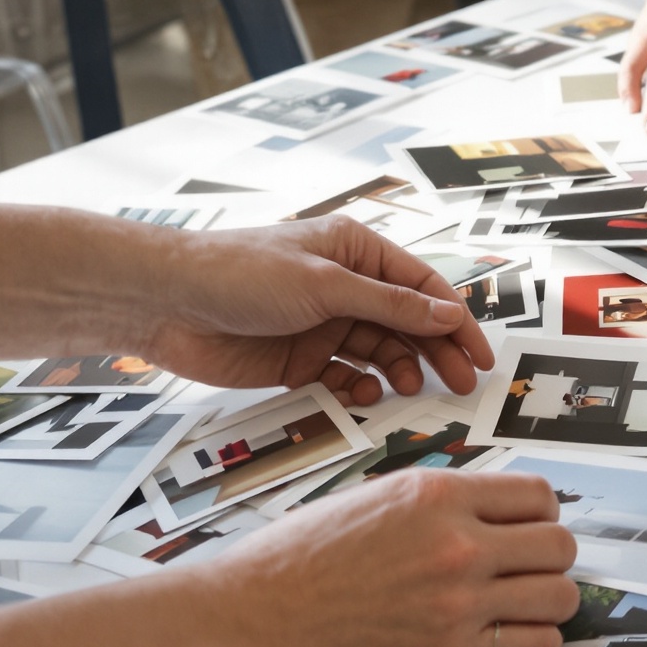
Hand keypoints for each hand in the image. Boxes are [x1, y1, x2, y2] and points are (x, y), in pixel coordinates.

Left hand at [140, 219, 496, 406]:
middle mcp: (345, 287)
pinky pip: (346, 378)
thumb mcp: (324, 284)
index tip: (480, 356)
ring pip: (381, 353)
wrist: (165, 303)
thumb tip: (447, 315)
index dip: (456, 321)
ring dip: (399, 372)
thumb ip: (388, 305)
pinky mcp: (300, 360)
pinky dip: (360, 390)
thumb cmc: (238, 273)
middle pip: (408, 324)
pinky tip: (361, 395)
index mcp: (355, 252)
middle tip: (460, 384)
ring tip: (406, 389)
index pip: (422, 288)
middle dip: (436, 352)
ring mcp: (323, 325)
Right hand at [181, 469, 580, 646]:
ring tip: (506, 627)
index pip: (541, 501)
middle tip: (525, 583)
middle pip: (561, 560)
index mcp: (437, 501)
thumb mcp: (368, 503)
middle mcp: (457, 556)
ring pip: (553, 623)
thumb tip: (492, 518)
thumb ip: (436, 506)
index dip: (542, 520)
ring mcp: (454, 621)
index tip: (531, 536)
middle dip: (548, 571)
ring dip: (536, 625)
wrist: (235, 629)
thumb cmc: (285, 568)